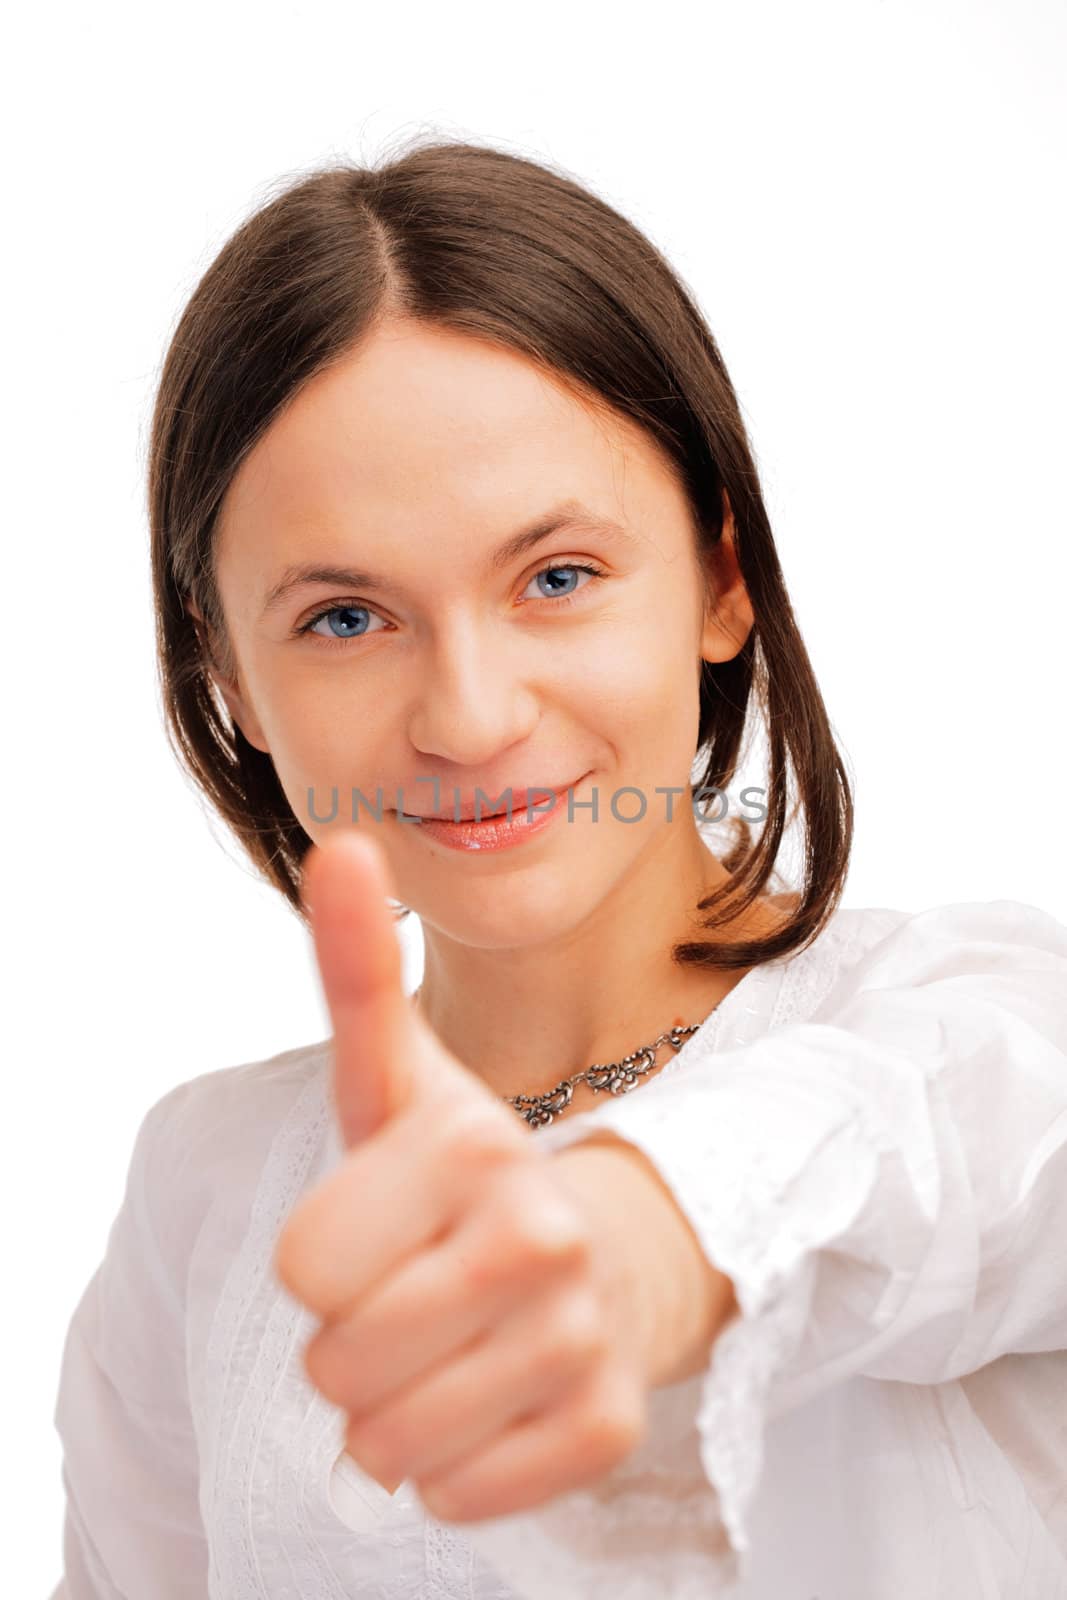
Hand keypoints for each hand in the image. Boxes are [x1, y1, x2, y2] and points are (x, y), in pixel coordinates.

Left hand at [272, 830, 654, 1524]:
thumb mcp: (406, 1075)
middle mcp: (540, 1238)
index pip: (303, 1268)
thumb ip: (358, 968)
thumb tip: (338, 846)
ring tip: (453, 1346)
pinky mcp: (606, 1429)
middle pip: (336, 1363)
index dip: (328, 1257)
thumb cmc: (477, 1172)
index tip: (387, 1224)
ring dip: (399, 1410)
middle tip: (418, 1293)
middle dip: (355, 1341)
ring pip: (390, 1447)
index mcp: (472, 1148)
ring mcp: (581, 1340)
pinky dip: (458, 1465)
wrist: (617, 1245)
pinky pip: (459, 1497)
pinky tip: (498, 1395)